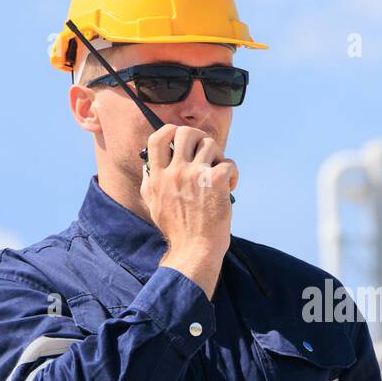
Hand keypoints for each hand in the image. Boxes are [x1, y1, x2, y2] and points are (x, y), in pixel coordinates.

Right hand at [145, 124, 237, 296]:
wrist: (195, 250)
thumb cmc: (177, 231)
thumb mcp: (153, 205)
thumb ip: (149, 182)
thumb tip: (148, 164)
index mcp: (157, 177)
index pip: (157, 139)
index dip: (169, 130)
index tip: (178, 135)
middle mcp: (174, 172)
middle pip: (185, 132)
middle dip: (198, 137)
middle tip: (205, 152)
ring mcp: (195, 175)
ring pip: (210, 144)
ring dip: (217, 156)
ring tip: (217, 173)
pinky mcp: (216, 181)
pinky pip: (228, 162)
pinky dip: (232, 173)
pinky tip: (229, 187)